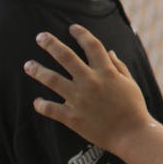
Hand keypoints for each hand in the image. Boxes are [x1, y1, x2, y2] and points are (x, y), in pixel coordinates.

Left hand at [28, 25, 152, 151]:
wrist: (132, 135)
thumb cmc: (134, 108)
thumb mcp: (130, 83)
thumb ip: (119, 67)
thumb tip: (109, 52)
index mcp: (107, 72)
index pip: (92, 45)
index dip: (81, 33)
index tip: (72, 28)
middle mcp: (90, 82)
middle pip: (65, 56)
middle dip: (50, 44)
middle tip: (40, 37)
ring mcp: (79, 99)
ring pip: (51, 79)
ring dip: (37, 70)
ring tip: (28, 65)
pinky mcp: (72, 117)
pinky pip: (50, 108)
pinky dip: (41, 104)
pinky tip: (37, 101)